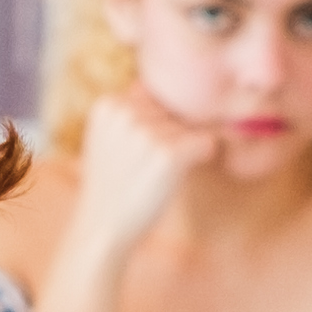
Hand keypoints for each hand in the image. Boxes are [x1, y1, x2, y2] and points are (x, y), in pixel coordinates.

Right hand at [69, 89, 207, 260]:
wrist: (105, 226)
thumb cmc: (112, 183)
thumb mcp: (106, 136)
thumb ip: (127, 110)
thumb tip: (149, 85)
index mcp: (108, 103)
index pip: (152, 99)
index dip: (150, 127)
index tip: (130, 153)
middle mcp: (126, 113)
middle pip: (171, 113)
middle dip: (167, 137)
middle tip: (141, 167)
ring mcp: (147, 133)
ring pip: (188, 129)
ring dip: (180, 151)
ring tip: (150, 174)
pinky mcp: (169, 155)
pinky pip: (206, 144)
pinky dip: (199, 159)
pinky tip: (173, 176)